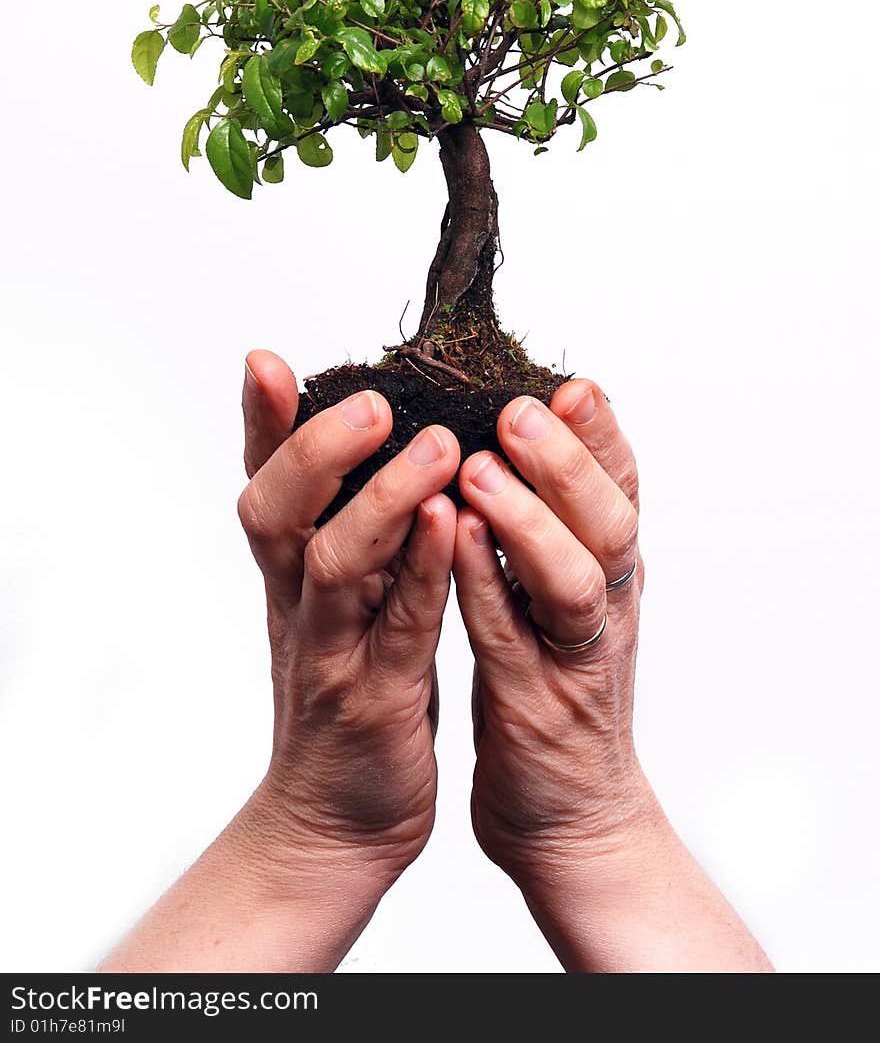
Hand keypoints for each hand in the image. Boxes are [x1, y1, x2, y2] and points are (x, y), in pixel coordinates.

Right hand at [238, 350, 459, 893]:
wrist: (334, 824)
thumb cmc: (350, 695)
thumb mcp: (335, 606)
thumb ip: (342, 530)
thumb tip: (359, 448)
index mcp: (291, 575)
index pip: (265, 484)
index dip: (261, 424)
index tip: (264, 360)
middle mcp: (298, 604)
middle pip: (275, 511)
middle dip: (314, 447)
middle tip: (368, 399)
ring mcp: (330, 652)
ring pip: (333, 562)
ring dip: (380, 498)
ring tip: (435, 444)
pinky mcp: (375, 698)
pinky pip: (398, 625)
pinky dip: (420, 570)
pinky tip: (449, 522)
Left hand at [453, 380, 771, 971]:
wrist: (568, 820)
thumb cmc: (552, 692)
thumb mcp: (560, 599)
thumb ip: (553, 527)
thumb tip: (529, 440)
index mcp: (608, 573)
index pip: (618, 489)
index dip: (601, 435)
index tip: (573, 382)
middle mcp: (604, 608)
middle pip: (608, 520)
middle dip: (569, 459)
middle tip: (529, 404)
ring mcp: (573, 660)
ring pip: (572, 579)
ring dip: (528, 518)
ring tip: (478, 466)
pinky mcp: (535, 707)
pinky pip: (511, 640)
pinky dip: (485, 588)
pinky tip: (452, 542)